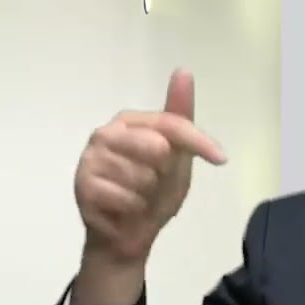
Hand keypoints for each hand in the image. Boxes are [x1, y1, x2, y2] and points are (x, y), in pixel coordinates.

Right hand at [75, 68, 226, 263]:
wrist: (127, 235)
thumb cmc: (153, 193)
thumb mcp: (177, 157)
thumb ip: (180, 118)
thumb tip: (183, 70)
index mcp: (130, 122)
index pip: (171, 123)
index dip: (199, 142)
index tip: (221, 159)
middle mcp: (105, 133)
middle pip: (158, 147)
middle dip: (165, 174)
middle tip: (153, 183)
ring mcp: (90, 158)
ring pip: (142, 176)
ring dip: (148, 195)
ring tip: (137, 197)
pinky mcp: (82, 185)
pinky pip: (126, 197)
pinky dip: (134, 209)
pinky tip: (123, 210)